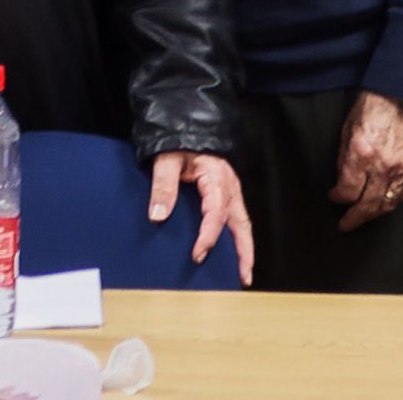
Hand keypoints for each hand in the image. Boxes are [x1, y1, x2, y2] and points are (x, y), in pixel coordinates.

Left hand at [149, 150, 254, 284]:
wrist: (186, 123)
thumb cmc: (178, 141)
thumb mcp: (167, 160)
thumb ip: (163, 186)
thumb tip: (157, 216)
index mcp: (217, 177)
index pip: (216, 213)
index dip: (208, 236)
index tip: (198, 255)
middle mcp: (229, 187)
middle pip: (242, 224)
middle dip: (245, 251)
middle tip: (243, 277)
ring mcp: (230, 191)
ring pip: (242, 223)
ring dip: (245, 248)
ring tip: (243, 274)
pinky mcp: (226, 194)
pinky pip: (236, 219)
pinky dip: (238, 238)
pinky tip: (232, 253)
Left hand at [330, 91, 402, 232]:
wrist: (401, 93)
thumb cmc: (372, 106)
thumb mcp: (347, 130)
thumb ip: (344, 159)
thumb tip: (341, 182)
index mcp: (361, 154)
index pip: (348, 191)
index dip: (338, 198)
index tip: (334, 196)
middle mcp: (382, 165)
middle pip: (367, 204)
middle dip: (354, 218)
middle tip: (345, 225)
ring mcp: (401, 167)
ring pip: (388, 203)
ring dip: (374, 214)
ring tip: (365, 218)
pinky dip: (393, 202)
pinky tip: (385, 205)